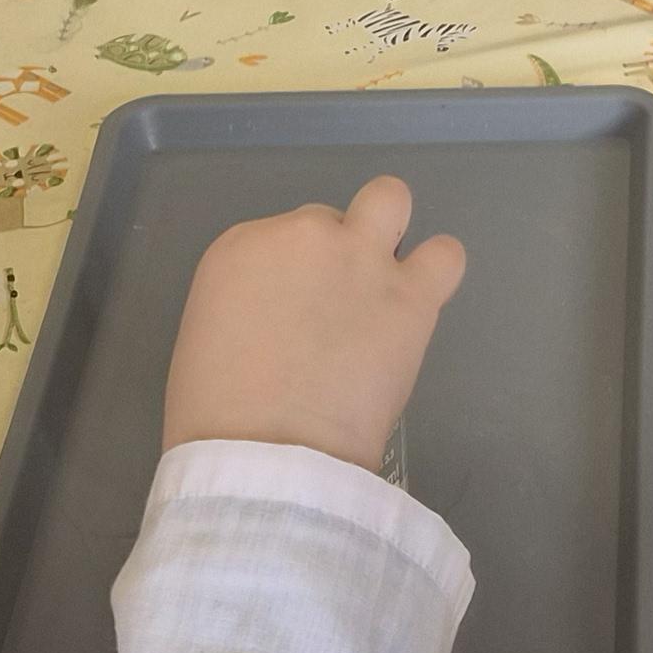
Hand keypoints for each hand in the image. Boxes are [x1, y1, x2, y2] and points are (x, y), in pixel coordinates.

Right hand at [159, 176, 465, 468]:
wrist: (266, 452)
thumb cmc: (216, 414)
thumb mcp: (206, 337)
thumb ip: (249, 305)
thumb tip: (282, 317)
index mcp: (241, 247)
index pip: (281, 236)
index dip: (293, 277)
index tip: (296, 314)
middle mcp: (303, 236)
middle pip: (329, 219)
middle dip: (335, 253)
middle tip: (336, 307)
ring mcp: (360, 258)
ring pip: (389, 200)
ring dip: (389, 235)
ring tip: (387, 285)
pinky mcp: (410, 294)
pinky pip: (445, 255)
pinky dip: (437, 273)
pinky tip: (420, 306)